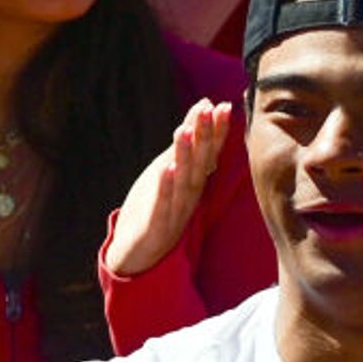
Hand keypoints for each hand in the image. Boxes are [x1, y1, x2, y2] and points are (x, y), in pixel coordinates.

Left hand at [103, 100, 229, 280]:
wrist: (139, 255)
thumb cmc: (156, 210)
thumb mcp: (169, 176)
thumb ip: (184, 149)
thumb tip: (200, 116)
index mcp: (194, 184)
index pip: (210, 153)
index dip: (216, 131)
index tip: (223, 106)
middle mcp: (190, 196)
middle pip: (199, 163)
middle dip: (204, 136)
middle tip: (208, 109)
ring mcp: (176, 211)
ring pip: (183, 180)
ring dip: (185, 156)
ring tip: (185, 131)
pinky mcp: (158, 227)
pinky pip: (163, 205)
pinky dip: (166, 187)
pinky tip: (167, 169)